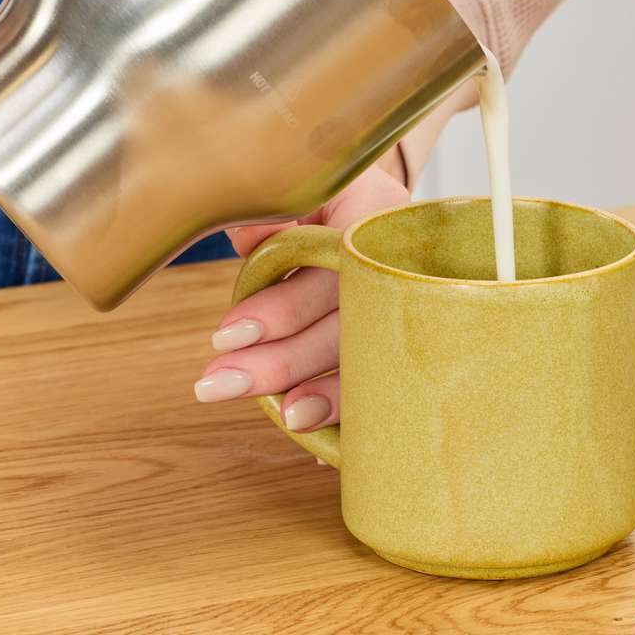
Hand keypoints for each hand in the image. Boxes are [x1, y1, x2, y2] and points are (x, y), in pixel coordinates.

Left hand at [193, 150, 410, 434]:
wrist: (379, 204)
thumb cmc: (329, 196)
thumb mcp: (302, 188)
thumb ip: (273, 210)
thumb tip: (247, 235)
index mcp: (376, 215)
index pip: (330, 271)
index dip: (283, 309)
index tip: (228, 335)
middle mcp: (403, 263)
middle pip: (347, 325)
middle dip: (283, 362)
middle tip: (218, 384)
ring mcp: (415, 305)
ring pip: (370, 361)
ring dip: (322, 397)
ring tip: (278, 418)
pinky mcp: (410, 341)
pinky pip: (385, 382)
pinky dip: (354, 411)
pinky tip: (325, 446)